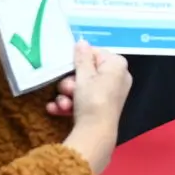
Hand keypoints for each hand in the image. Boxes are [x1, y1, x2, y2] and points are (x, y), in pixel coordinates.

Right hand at [62, 42, 129, 173]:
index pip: (95, 53)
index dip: (79, 60)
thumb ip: (82, 57)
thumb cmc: (93, 99)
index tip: (68, 66)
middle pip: (86, 72)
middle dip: (70, 82)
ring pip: (81, 88)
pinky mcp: (99, 109)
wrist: (94, 132)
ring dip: (66, 95)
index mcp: (117, 66)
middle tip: (67, 88)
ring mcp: (108, 95)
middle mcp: (116, 79)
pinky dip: (69, 105)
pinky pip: (82, 101)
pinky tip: (57, 109)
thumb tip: (82, 42)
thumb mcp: (84, 75)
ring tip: (62, 103)